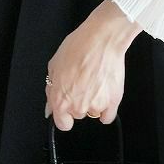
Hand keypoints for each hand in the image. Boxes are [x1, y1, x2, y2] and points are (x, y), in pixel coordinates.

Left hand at [45, 0, 142, 130]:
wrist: (101, 40)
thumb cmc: (78, 48)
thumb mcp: (54, 66)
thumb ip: (51, 89)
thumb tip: (51, 106)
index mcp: (60, 100)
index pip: (62, 123)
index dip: (64, 115)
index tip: (67, 110)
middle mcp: (78, 106)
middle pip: (78, 115)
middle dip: (79, 102)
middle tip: (82, 83)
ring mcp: (96, 105)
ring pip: (93, 112)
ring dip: (94, 102)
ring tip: (95, 82)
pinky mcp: (113, 101)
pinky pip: (108, 116)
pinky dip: (107, 108)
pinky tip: (105, 94)